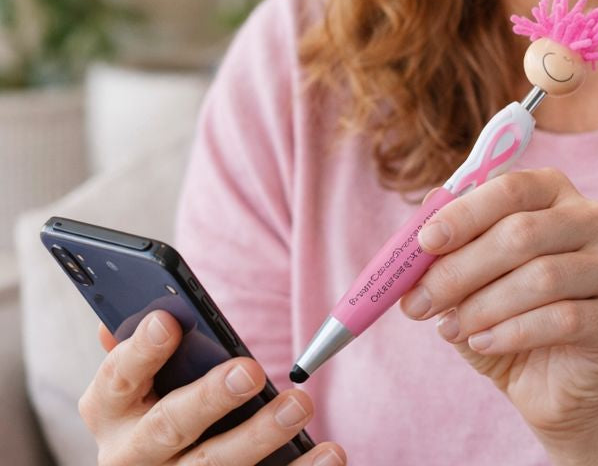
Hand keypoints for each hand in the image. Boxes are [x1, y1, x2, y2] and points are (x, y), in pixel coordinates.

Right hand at [80, 310, 346, 465]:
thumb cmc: (154, 403)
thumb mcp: (136, 379)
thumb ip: (140, 343)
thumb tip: (150, 303)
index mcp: (110, 410)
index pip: (119, 376)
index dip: (141, 350)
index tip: (168, 321)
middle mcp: (131, 454)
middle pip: (170, 426)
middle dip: (210, 398)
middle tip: (251, 371)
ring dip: (262, 435)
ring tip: (301, 404)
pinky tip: (330, 453)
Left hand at [400, 168, 597, 441]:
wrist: (556, 385)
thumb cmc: (506, 315)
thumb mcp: (470, 277)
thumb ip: (451, 247)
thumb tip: (419, 225)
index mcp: (554, 192)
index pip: (510, 188)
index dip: (464, 213)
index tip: (425, 242)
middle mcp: (593, 219)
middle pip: (522, 233)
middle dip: (461, 269)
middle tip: (419, 301)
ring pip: (541, 277)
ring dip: (483, 305)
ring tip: (449, 328)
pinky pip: (564, 319)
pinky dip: (512, 332)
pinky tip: (483, 343)